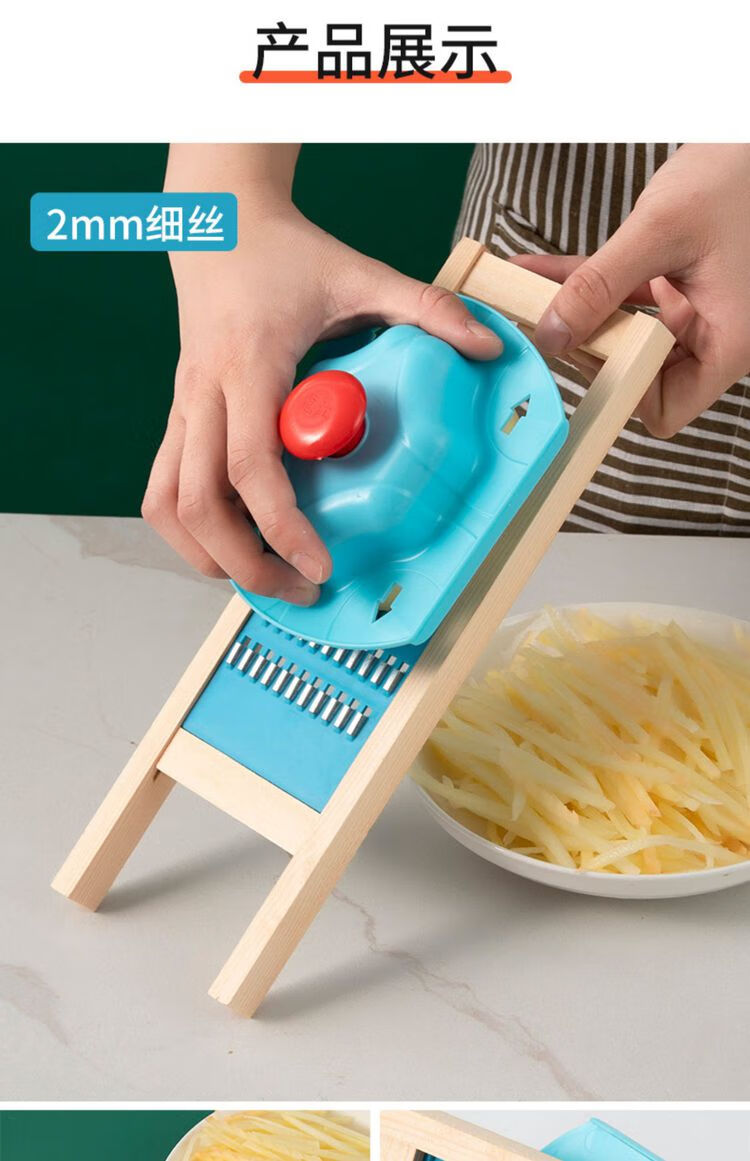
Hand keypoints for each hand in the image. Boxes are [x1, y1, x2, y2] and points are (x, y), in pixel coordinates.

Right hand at [143, 193, 502, 603]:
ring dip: (206, 554)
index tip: (320, 566)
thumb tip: (490, 346)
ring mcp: (182, 407)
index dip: (282, 527)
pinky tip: (229, 543)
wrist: (219, 224)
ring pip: (166, 504)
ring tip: (259, 579)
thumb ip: (428, 309)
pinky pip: (162, 488)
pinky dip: (188, 529)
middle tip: (297, 590)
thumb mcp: (361, 274)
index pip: (251, 466)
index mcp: (249, 366)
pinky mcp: (177, 416)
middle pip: (197, 504)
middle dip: (243, 563)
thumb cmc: (284, 253)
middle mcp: (204, 394)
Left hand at [511, 144, 749, 436]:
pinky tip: (536, 272)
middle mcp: (714, 334)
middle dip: (590, 352)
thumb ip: (601, 285)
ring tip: (528, 301)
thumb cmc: (734, 176)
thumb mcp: (660, 232)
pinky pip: (623, 295)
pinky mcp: (677, 283)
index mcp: (729, 340)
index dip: (624, 393)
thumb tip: (551, 335)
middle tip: (545, 330)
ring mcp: (694, 310)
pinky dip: (586, 285)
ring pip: (624, 334)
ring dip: (579, 317)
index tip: (585, 358)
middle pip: (641, 376)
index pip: (668, 409)